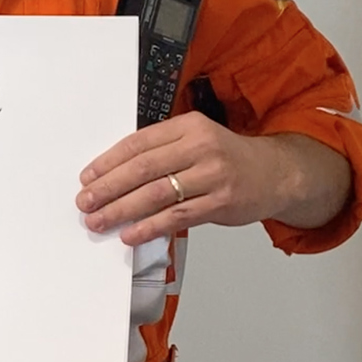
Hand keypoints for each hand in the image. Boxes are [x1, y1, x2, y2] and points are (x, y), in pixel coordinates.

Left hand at [75, 112, 292, 243]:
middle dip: (108, 188)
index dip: (108, 161)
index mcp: (189, 126)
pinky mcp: (220, 203)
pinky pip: (177, 217)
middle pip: (143, 169)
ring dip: (122, 210)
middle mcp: (201, 148)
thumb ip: (163, 151)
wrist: (276, 173)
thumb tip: (115, 175)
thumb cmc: (228, 158)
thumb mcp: (197, 140)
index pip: (139, 143)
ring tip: (100, 220)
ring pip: (157, 194)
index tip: (88, 177)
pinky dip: (149, 227)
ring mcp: (212, 176)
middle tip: (86, 202)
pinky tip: (131, 234)